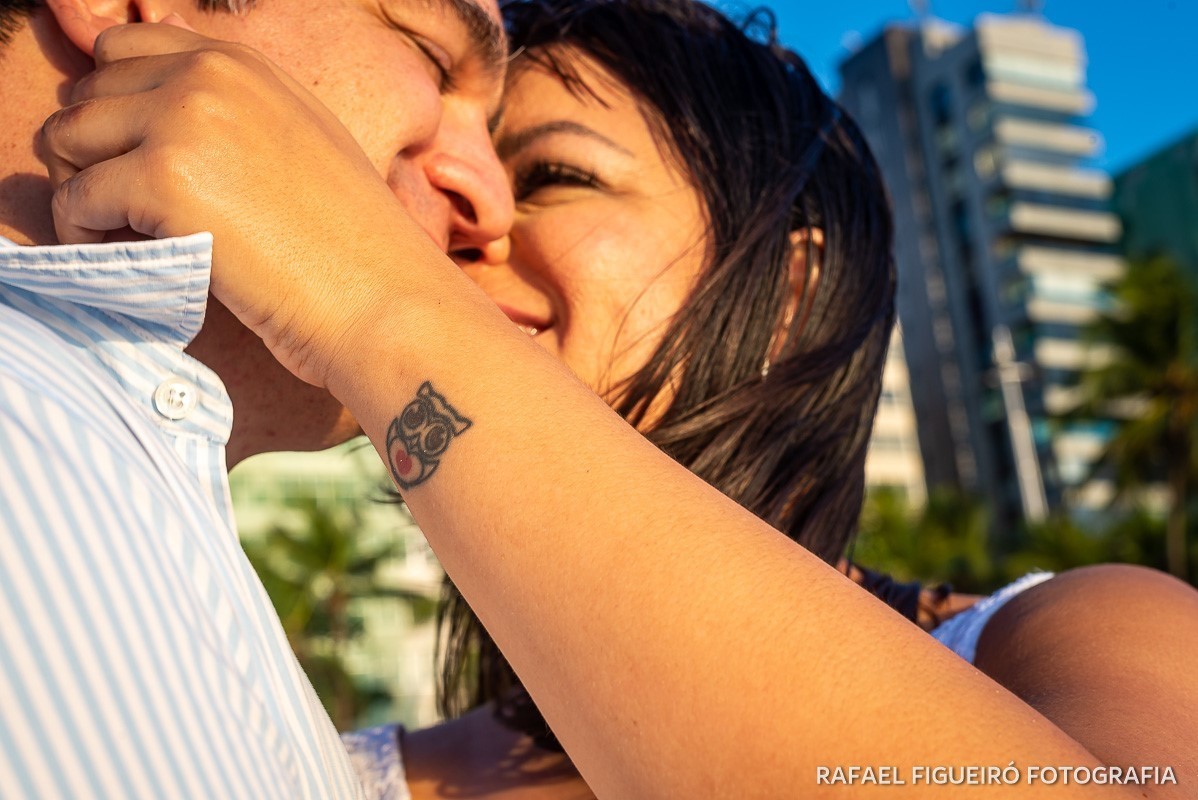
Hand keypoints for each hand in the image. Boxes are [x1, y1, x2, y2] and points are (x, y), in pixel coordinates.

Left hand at [39, 22, 429, 387]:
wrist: (382, 301)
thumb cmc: (352, 245)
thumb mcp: (304, 144)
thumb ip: (241, 109)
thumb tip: (172, 96)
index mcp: (243, 64)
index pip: (124, 49)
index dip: (118, 110)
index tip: (138, 164)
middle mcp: (210, 75)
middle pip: (88, 95)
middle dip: (94, 153)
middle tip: (129, 215)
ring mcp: (185, 121)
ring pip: (68, 139)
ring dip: (84, 191)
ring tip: (126, 239)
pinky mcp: (163, 179)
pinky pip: (75, 198)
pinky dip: (85, 236)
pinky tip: (129, 262)